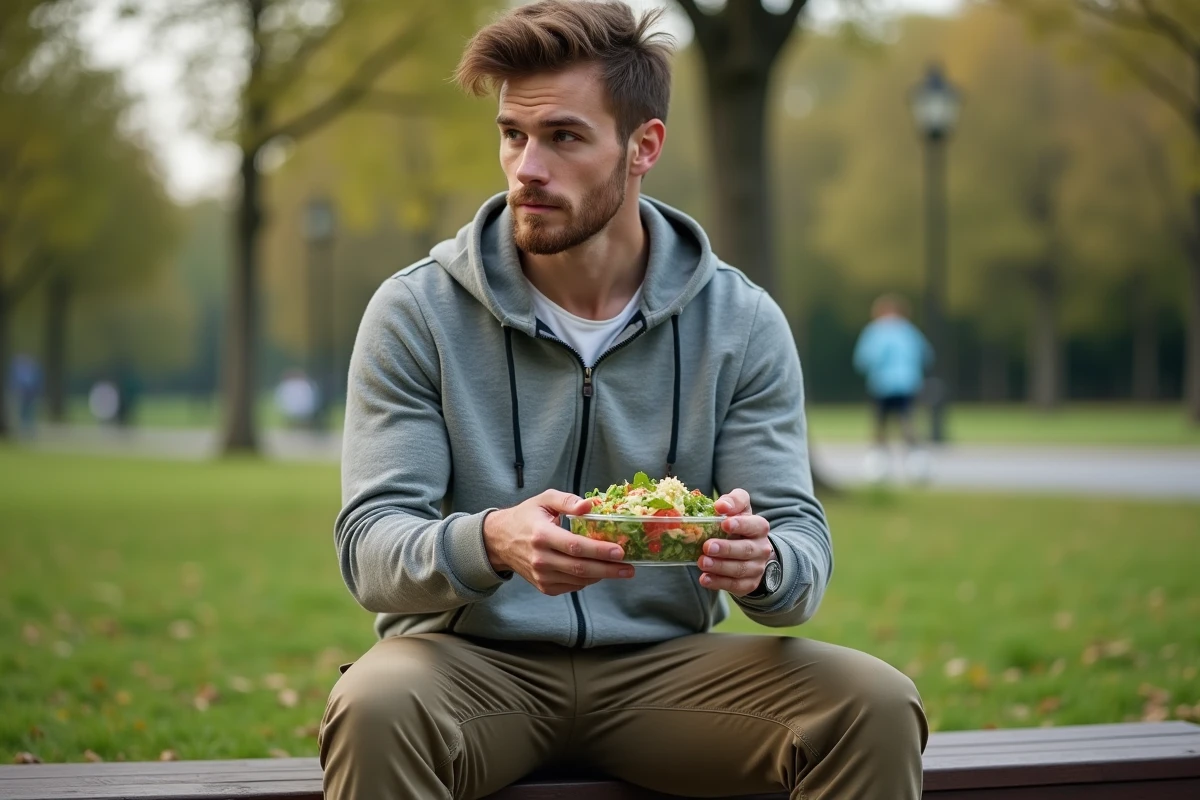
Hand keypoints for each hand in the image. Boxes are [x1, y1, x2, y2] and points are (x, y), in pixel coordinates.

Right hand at [483, 490, 634, 595]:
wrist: (499, 541)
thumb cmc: (526, 517)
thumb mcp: (544, 500)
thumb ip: (567, 500)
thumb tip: (590, 505)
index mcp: (541, 535)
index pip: (574, 546)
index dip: (599, 550)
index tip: (619, 551)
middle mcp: (540, 559)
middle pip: (580, 568)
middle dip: (608, 569)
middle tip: (629, 568)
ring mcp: (541, 576)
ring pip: (578, 580)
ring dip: (602, 576)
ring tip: (621, 570)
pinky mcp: (543, 587)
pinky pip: (572, 586)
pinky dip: (588, 581)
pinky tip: (599, 572)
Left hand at [697, 488, 771, 595]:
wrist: (749, 551)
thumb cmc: (738, 525)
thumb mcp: (738, 509)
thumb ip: (733, 501)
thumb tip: (721, 505)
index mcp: (759, 528)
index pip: (754, 525)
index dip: (741, 524)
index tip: (724, 523)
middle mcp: (762, 548)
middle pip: (746, 550)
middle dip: (726, 549)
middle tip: (707, 546)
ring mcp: (756, 568)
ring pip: (740, 569)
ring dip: (720, 567)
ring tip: (702, 562)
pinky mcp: (748, 583)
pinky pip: (735, 586)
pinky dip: (719, 583)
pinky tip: (705, 578)